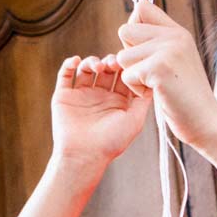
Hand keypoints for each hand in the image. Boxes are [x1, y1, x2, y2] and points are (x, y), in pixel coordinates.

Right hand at [50, 52, 150, 175]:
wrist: (84, 155)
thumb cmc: (111, 142)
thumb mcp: (135, 120)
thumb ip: (144, 100)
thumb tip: (151, 79)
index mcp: (117, 101)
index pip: (122, 77)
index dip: (126, 67)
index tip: (129, 61)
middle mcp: (100, 96)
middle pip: (106, 70)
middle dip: (110, 62)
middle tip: (114, 62)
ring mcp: (81, 95)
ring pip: (86, 69)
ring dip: (92, 61)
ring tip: (98, 66)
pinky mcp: (64, 96)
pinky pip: (65, 75)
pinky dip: (69, 64)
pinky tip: (76, 60)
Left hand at [115, 0, 216, 150]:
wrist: (207, 122)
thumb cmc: (186, 97)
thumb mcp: (175, 60)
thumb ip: (156, 42)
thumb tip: (126, 29)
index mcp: (178, 31)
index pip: (142, 7)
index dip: (134, 30)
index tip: (146, 52)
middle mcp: (174, 35)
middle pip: (125, 31)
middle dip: (129, 56)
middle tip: (152, 73)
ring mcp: (168, 50)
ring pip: (121, 56)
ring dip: (133, 76)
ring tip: (157, 85)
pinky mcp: (160, 68)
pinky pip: (127, 74)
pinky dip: (137, 90)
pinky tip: (158, 94)